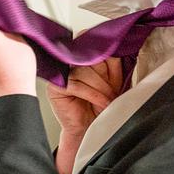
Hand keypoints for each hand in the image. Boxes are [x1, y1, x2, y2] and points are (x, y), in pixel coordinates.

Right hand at [46, 57, 122, 173]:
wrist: (91, 128)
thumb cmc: (101, 106)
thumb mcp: (114, 81)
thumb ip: (113, 64)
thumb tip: (118, 50)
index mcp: (83, 56)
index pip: (95, 45)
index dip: (108, 58)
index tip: (116, 72)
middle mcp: (70, 62)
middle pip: (91, 58)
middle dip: (107, 77)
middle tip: (114, 92)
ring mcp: (61, 73)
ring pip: (85, 72)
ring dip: (102, 88)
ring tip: (108, 100)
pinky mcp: (55, 87)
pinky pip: (77, 85)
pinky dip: (93, 95)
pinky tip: (100, 103)